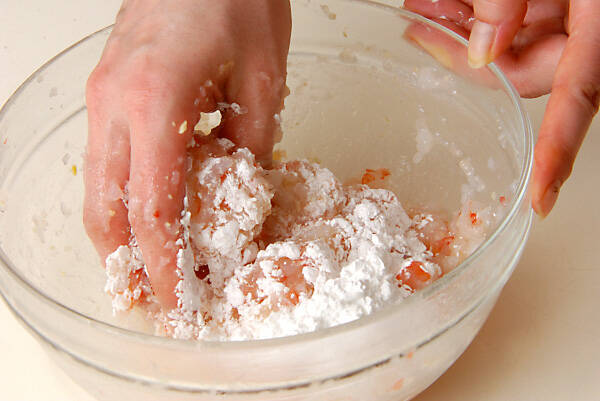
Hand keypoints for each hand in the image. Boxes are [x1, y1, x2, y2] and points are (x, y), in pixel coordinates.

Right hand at [84, 0, 290, 308]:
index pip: (152, 208)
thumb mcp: (264, 77)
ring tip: (146, 267)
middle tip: (150, 298)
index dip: (162, 264)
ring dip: (119, 234)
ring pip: (97, 186)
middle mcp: (114, 104)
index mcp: (155, 102)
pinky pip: (106, 158)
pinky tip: (148, 212)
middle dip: (126, 262)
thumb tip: (246, 193)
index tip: (173, 300)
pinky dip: (123, 196)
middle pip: (105, 208)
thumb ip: (252, 143)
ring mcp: (102, 95)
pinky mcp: (109, 88)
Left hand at [404, 0, 599, 216]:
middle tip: (423, 33)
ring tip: (427, 7)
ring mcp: (574, 15)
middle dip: (470, 61)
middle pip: (530, 73)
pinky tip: (450, 3)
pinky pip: (524, 21)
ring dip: (469, 34)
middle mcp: (589, 29)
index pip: (577, 100)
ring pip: (520, 46)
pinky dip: (488, 15)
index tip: (540, 200)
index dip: (556, 153)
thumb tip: (483, 49)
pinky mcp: (562, 1)